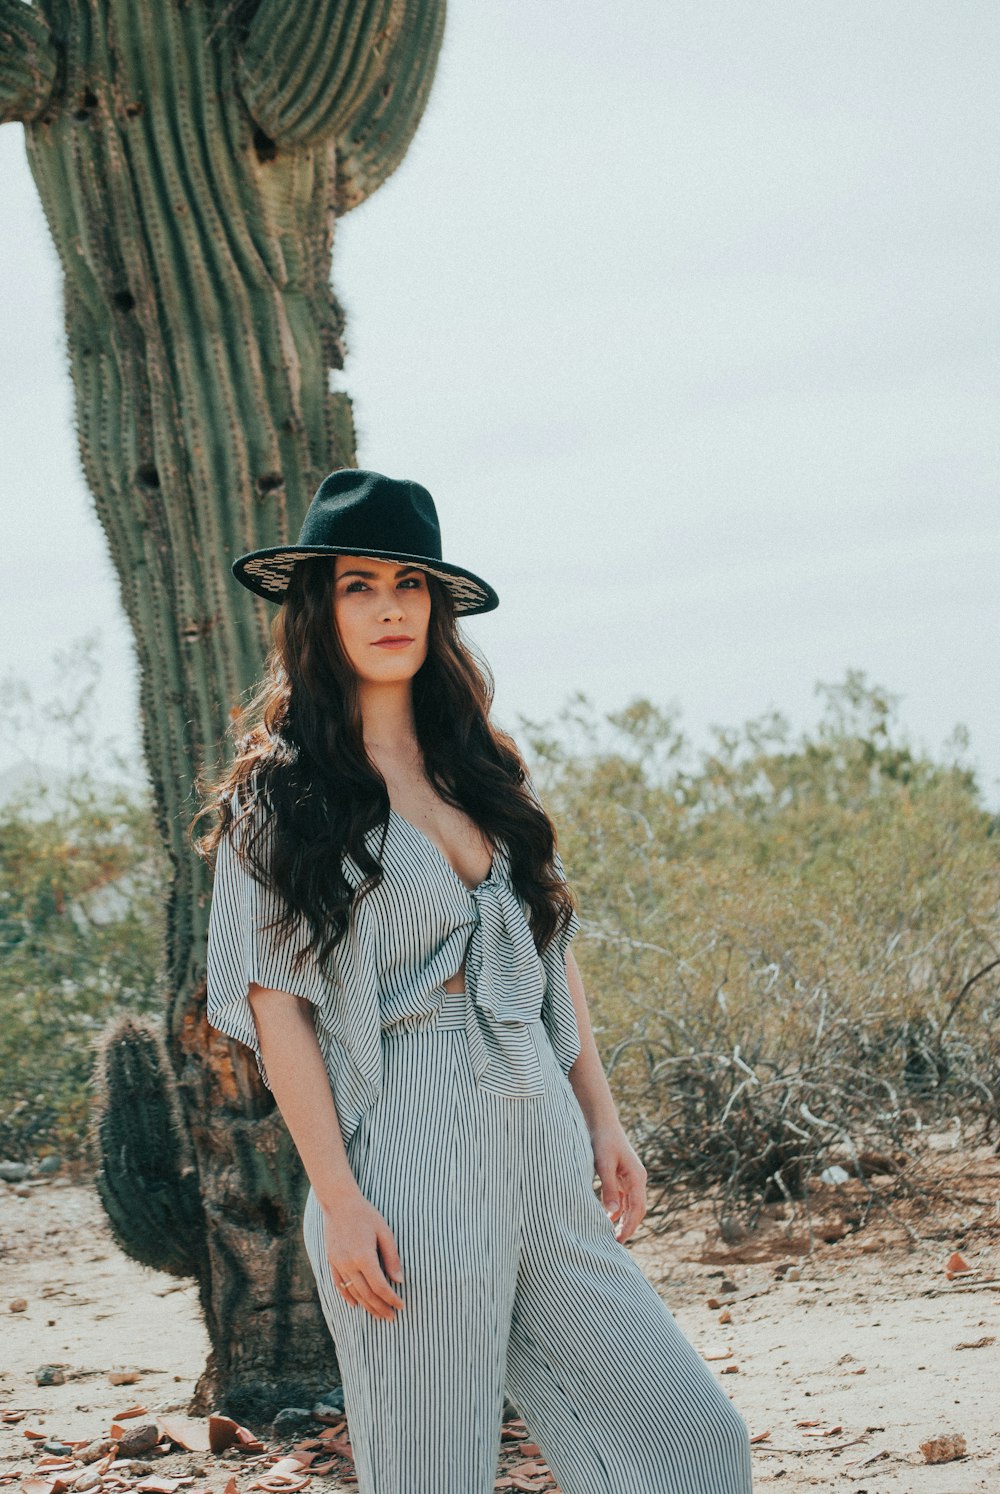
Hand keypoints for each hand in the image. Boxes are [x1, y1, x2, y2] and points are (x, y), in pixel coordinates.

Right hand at [320, 1192, 405, 1320]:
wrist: (339, 1203)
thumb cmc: (366, 1215)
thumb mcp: (384, 1232)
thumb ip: (392, 1258)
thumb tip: (399, 1281)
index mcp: (364, 1256)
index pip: (380, 1286)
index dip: (391, 1299)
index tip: (401, 1306)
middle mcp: (349, 1264)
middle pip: (367, 1294)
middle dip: (381, 1308)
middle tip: (392, 1318)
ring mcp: (338, 1264)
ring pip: (353, 1293)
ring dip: (367, 1306)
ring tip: (378, 1315)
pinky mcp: (331, 1261)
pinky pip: (339, 1285)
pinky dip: (348, 1297)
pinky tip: (356, 1305)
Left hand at [590, 1123, 647, 1243]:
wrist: (601, 1122)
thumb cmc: (603, 1141)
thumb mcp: (604, 1165)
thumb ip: (608, 1188)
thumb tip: (612, 1213)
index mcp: (637, 1177)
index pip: (637, 1208)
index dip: (629, 1226)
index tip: (619, 1240)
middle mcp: (637, 1179)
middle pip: (637, 1209)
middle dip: (628, 1226)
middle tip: (616, 1243)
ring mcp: (631, 1177)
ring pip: (631, 1205)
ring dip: (623, 1219)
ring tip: (612, 1235)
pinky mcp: (622, 1175)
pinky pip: (624, 1197)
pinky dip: (618, 1209)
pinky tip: (608, 1218)